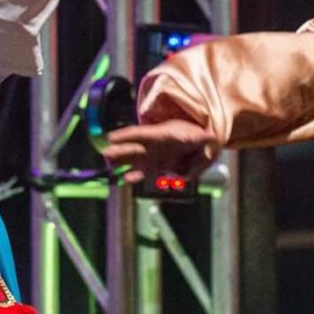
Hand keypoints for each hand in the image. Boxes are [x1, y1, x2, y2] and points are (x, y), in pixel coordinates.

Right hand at [100, 117, 217, 184]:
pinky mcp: (156, 166)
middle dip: (120, 151)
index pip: (142, 134)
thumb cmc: (201, 137)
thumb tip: (201, 151)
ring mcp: (154, 155)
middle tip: (106, 154)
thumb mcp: (207, 139)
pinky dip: (135, 176)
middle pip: (134, 147)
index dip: (126, 136)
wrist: (201, 143)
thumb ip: (204, 146)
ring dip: (122, 162)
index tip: (111, 137)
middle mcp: (155, 145)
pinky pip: (143, 172)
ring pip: (134, 159)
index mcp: (164, 134)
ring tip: (109, 165)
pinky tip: (127, 179)